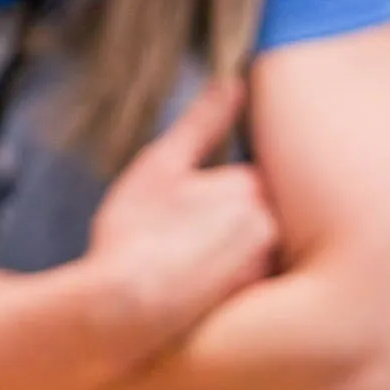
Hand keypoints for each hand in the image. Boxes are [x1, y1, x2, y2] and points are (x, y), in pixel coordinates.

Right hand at [81, 77, 278, 343]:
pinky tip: (190, 297)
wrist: (121, 308)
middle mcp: (268, 226)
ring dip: (221, 259)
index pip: (241, 182)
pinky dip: (223, 289)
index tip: (173, 215)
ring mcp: (263, 268)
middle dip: (218, 227)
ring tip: (179, 271)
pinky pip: (244, 289)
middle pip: (248, 218)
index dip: (203, 197)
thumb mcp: (161, 165)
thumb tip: (235, 80)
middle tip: (173, 244)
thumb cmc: (132, 234)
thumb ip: (202, 121)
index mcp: (250, 184)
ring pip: (246, 253)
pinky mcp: (255, 305)